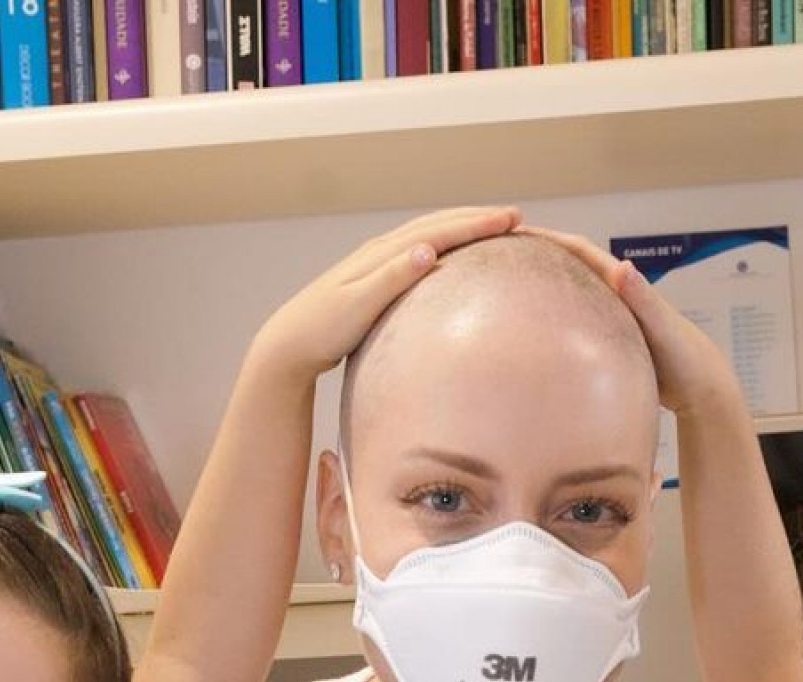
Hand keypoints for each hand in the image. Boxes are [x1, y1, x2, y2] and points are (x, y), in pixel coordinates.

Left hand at [247, 206, 520, 387]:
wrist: (288, 344)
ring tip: (489, 226)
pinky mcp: (372, 278)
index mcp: (382, 255)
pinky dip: (440, 243)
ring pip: (427, 233)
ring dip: (459, 226)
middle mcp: (380, 251)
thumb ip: (392, 278)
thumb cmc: (322, 331)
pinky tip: (447, 254)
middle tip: (514, 215)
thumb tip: (428, 250)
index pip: (438, 231)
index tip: (512, 218)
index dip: (476, 223)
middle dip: (476, 217)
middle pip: (436, 224)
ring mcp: (375, 262)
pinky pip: (416, 250)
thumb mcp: (358, 306)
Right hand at [520, 225, 742, 419]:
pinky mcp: (615, 343)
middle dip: (544, 258)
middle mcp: (620, 298)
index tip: (518, 231)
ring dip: (550, 288)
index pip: (582, 253)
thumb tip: (621, 267)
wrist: (704, 391)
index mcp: (627, 288)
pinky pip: (581, 324)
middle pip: (575, 269)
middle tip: (506, 254)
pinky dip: (561, 321)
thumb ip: (643, 299)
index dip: (551, 238)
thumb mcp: (664, 329)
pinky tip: (543, 334)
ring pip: (576, 296)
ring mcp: (617, 320)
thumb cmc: (687, 360)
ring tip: (516, 288)